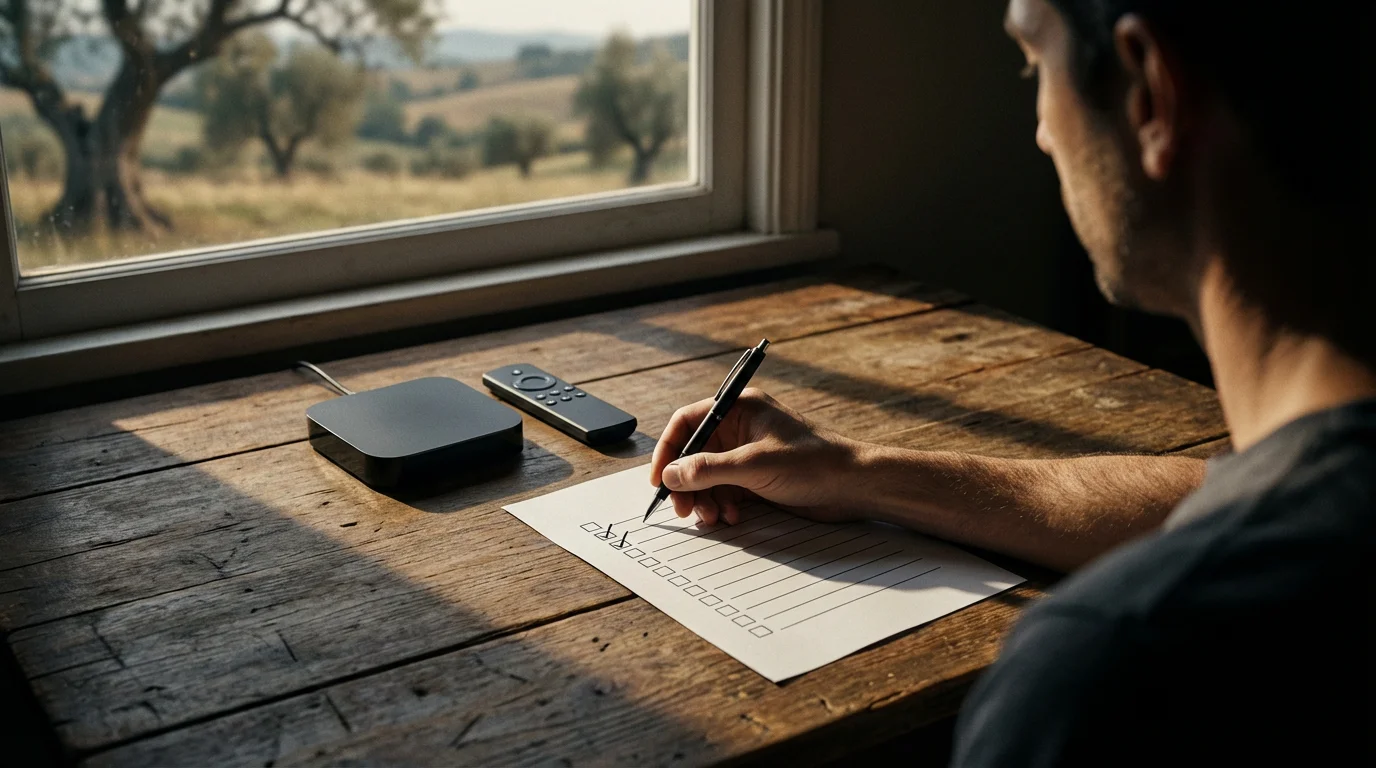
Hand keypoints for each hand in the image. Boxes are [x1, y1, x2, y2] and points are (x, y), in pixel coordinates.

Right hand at [649, 388, 866, 525]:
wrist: (853, 485)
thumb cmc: (811, 462)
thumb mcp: (753, 465)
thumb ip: (707, 469)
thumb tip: (670, 475)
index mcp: (739, 409)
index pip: (687, 422)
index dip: (668, 450)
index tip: (659, 479)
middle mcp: (740, 429)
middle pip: (694, 453)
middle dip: (686, 483)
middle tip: (683, 509)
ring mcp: (748, 454)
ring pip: (708, 476)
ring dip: (704, 498)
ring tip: (713, 517)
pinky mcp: (757, 478)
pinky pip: (725, 490)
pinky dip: (723, 505)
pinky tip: (732, 517)